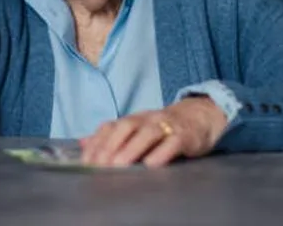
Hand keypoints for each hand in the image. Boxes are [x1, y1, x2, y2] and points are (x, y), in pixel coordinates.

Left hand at [79, 97, 227, 167]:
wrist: (200, 116)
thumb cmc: (164, 127)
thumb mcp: (137, 129)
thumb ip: (111, 137)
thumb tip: (82, 143)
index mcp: (134, 118)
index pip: (111, 126)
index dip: (97, 142)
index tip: (86, 161)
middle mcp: (147, 119)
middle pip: (126, 126)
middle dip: (110, 145)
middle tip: (99, 165)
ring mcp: (166, 125)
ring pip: (147, 133)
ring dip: (131, 149)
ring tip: (118, 165)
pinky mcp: (185, 135)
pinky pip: (172, 142)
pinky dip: (161, 153)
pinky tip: (151, 165)